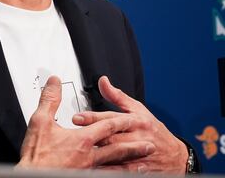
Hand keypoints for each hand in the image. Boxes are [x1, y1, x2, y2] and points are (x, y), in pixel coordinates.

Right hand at [16, 76, 155, 168]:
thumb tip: (55, 82)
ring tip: (142, 163)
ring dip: (129, 164)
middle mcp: (90, 156)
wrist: (33, 176)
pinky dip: (116, 175)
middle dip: (135, 146)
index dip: (121, 121)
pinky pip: (106, 176)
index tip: (134, 119)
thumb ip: (50, 99)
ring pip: (115, 166)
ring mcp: (88, 170)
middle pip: (118, 149)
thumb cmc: (37, 154)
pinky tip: (119, 175)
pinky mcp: (83, 177)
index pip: (108, 127)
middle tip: (150, 145)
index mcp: (83, 140)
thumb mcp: (40, 121)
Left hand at [72, 76, 187, 173]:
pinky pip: (122, 170)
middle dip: (92, 135)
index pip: (111, 117)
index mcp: (136, 120)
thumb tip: (102, 81)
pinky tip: (96, 168)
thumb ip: (117, 96)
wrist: (176, 155)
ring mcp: (139, 153)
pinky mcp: (140, 168)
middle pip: (111, 136)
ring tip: (81, 152)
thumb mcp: (138, 109)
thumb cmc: (154, 130)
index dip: (93, 118)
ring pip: (115, 153)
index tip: (76, 118)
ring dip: (99, 153)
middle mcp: (137, 136)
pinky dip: (109, 169)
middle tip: (74, 135)